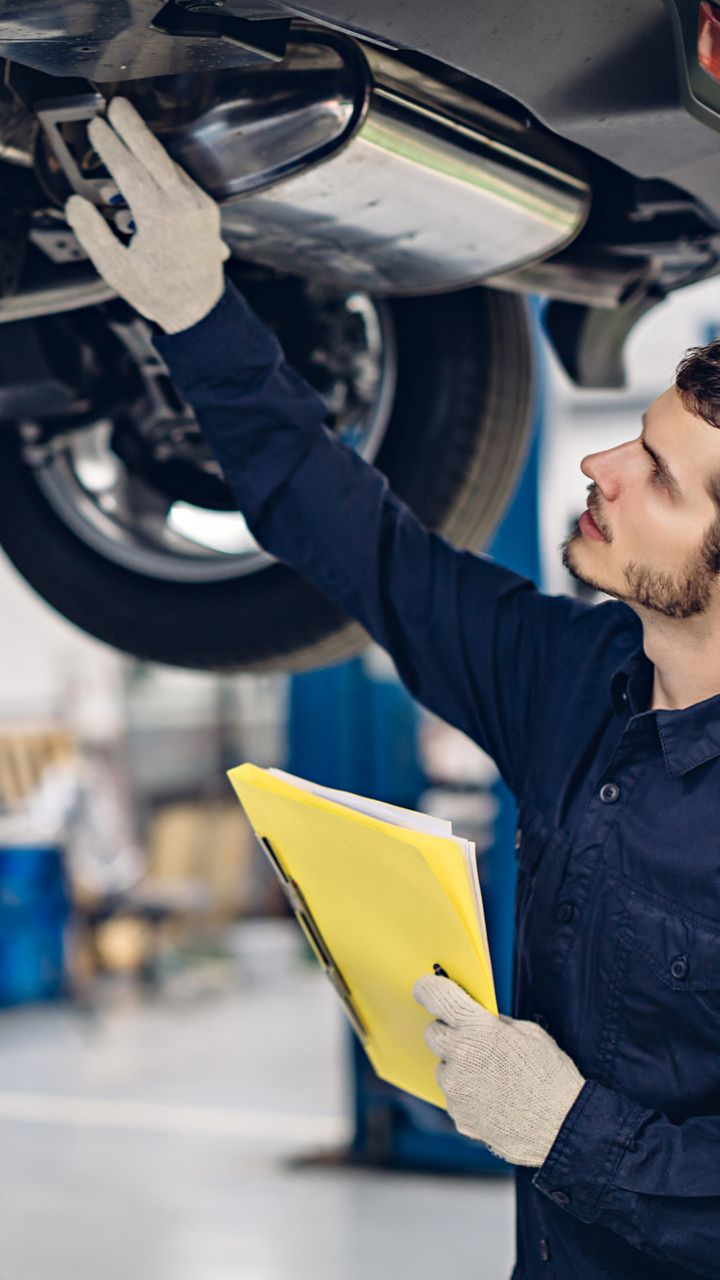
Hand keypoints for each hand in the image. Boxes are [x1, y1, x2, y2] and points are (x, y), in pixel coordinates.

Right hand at [64, 97, 230, 333]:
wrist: (199, 309)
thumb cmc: (157, 292)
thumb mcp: (116, 270)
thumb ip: (93, 234)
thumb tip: (75, 203)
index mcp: (160, 218)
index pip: (129, 170)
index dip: (110, 146)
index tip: (96, 127)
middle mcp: (184, 206)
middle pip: (154, 154)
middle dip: (132, 126)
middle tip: (115, 104)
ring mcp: (199, 205)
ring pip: (170, 164)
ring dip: (146, 145)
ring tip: (124, 128)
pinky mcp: (207, 209)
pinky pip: (181, 178)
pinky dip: (161, 166)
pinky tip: (145, 164)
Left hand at [413, 973, 584, 1166]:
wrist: (561, 1129)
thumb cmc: (551, 1078)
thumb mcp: (530, 1034)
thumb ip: (498, 1024)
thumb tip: (481, 1020)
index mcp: (478, 1029)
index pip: (439, 998)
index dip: (428, 988)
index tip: (425, 987)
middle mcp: (460, 1057)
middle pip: (432, 1033)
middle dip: (447, 1031)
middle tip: (471, 1039)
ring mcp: (456, 1089)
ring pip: (444, 1068)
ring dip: (459, 1067)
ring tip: (492, 1078)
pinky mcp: (458, 1115)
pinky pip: (454, 1096)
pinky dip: (468, 1094)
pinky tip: (494, 1099)